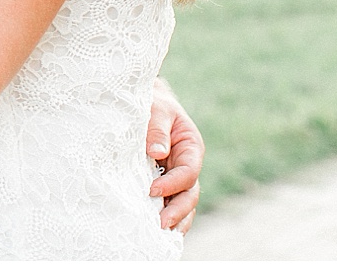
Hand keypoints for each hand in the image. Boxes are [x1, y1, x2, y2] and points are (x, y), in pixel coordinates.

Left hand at [146, 77, 202, 231]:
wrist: (146, 103)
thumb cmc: (153, 104)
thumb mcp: (156, 110)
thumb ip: (156, 129)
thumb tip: (157, 152)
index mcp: (190, 148)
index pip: (188, 172)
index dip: (172, 184)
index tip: (152, 190)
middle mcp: (187, 165)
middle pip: (189, 194)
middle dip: (178, 211)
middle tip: (160, 223)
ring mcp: (176, 177)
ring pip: (183, 203)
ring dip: (175, 220)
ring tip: (160, 234)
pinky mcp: (164, 182)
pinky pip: (169, 202)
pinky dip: (166, 216)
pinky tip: (155, 230)